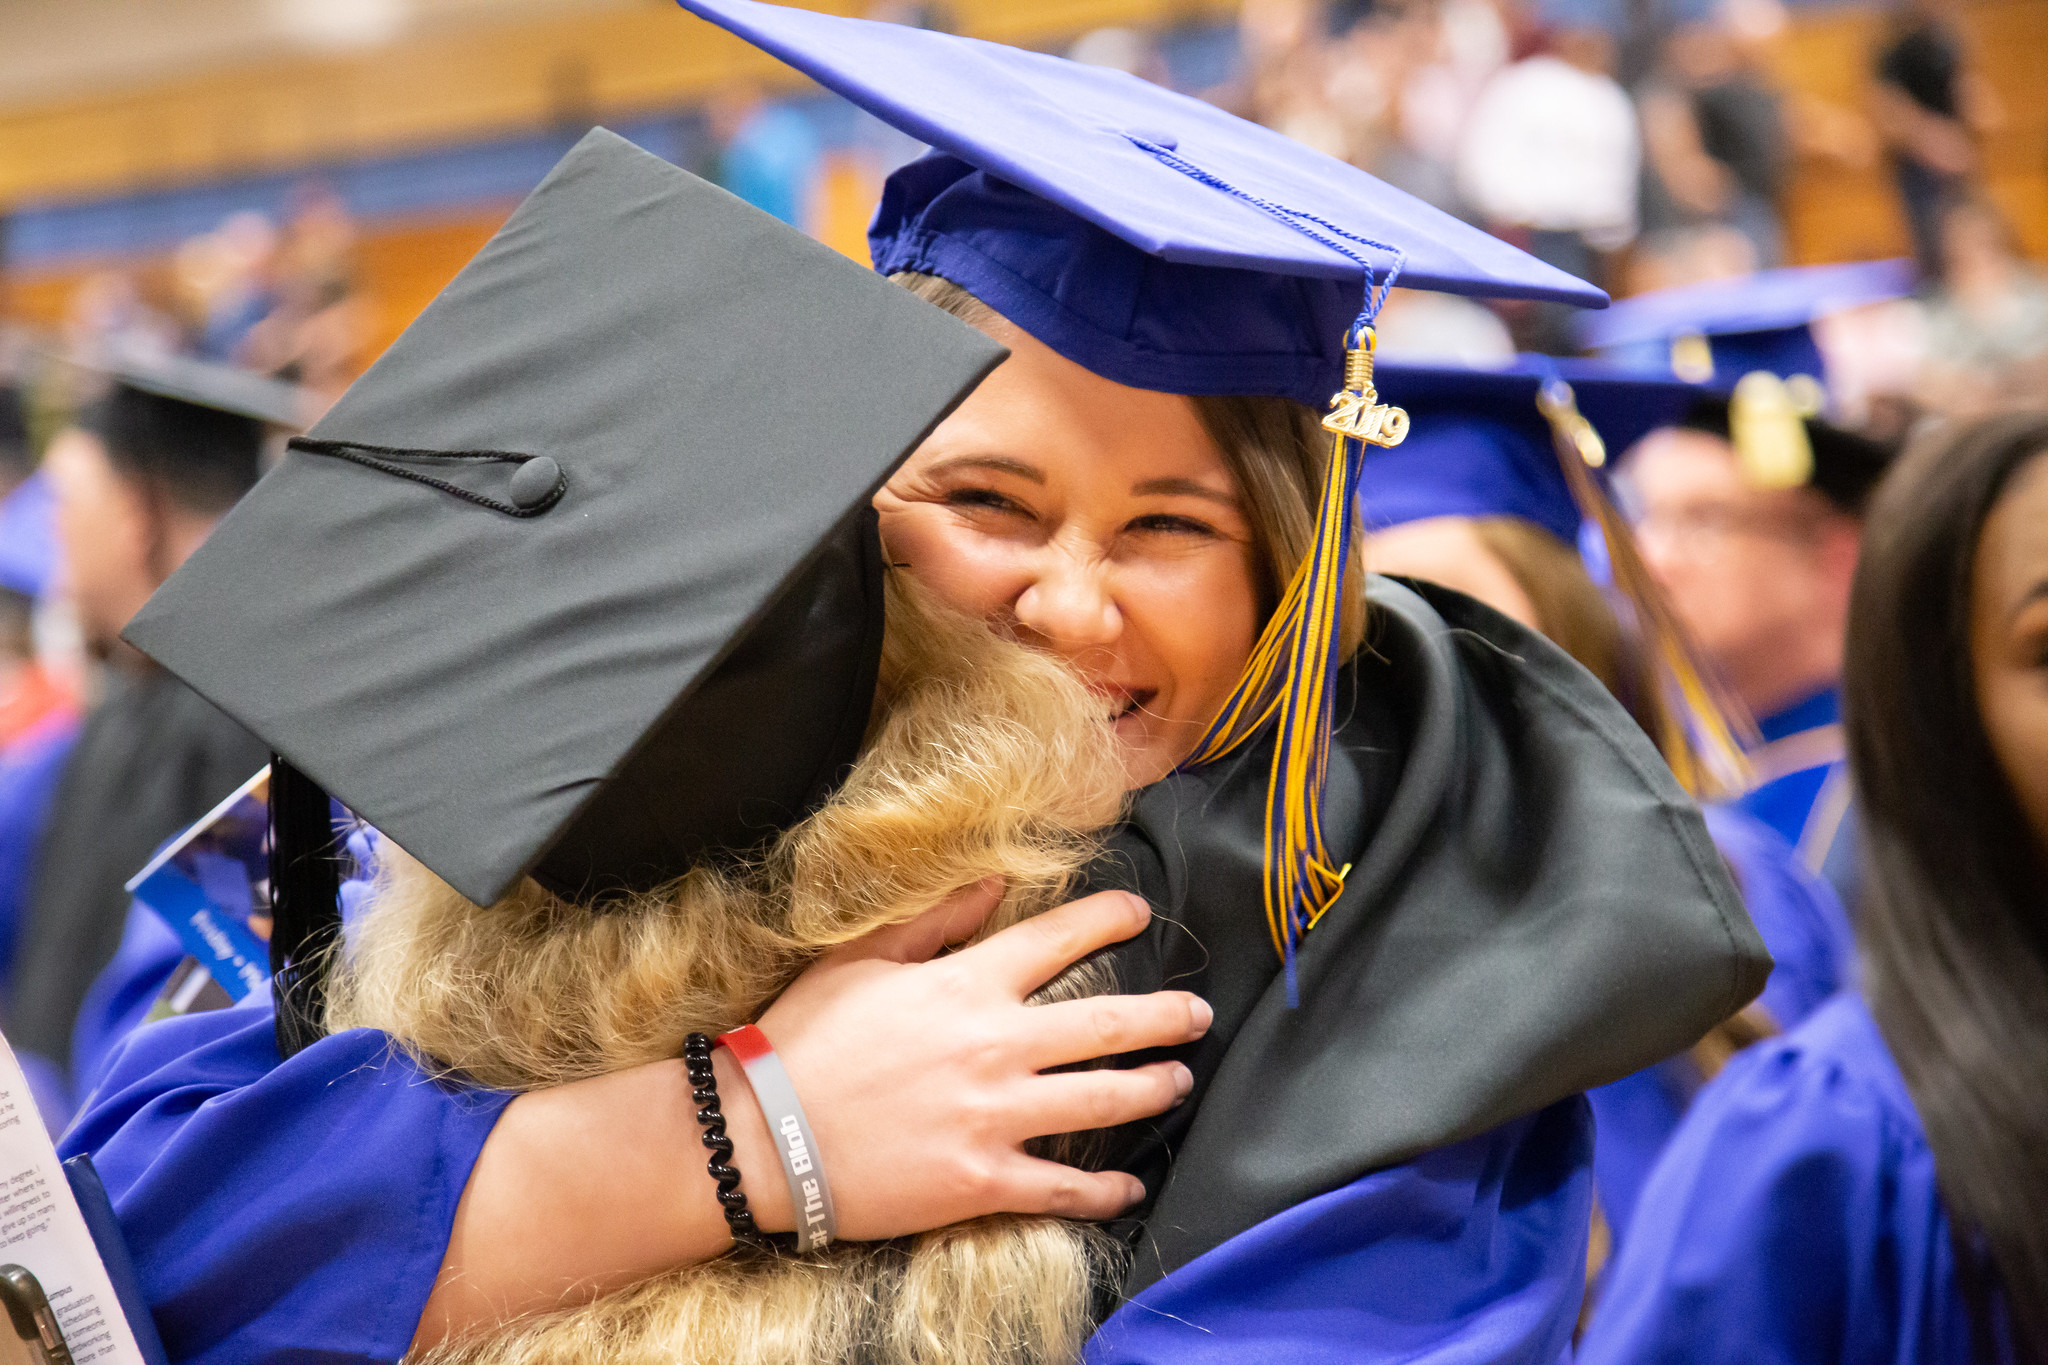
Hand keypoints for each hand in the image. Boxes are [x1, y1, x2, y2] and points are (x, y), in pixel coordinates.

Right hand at [418, 883, 1207, 1344]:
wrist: (760, 1137)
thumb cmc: (801, 1041)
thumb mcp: (858, 961)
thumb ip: (932, 920)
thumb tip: (990, 881)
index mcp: (964, 985)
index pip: (1057, 939)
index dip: (1107, 920)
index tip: (1140, 914)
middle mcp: (994, 1046)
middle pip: (1106, 1024)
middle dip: (1164, 1016)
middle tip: (1198, 1013)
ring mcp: (994, 1117)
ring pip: (1101, 1100)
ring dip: (1151, 1089)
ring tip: (1178, 1081)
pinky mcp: (982, 1180)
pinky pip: (1062, 1186)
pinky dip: (1102, 1189)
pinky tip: (1128, 1186)